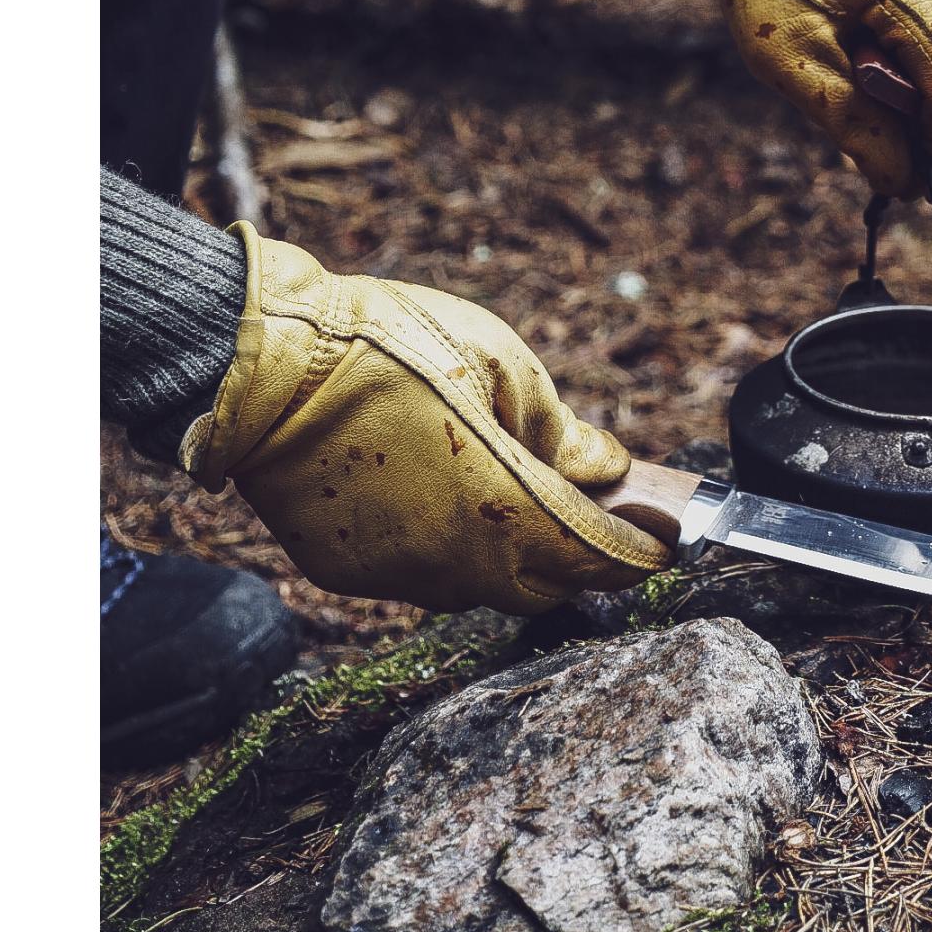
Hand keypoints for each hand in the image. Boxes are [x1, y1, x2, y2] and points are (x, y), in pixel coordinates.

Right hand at [180, 227, 668, 612]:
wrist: (266, 363)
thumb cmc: (388, 346)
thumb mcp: (500, 364)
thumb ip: (561, 430)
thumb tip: (608, 467)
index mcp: (504, 507)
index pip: (596, 554)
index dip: (639, 551)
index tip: (665, 541)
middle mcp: (455, 561)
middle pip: (544, 586)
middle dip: (578, 560)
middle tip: (594, 518)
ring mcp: (398, 573)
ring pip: (478, 585)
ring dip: (506, 552)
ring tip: (503, 490)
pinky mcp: (349, 571)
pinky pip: (418, 572)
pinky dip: (442, 546)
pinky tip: (430, 492)